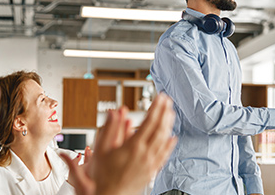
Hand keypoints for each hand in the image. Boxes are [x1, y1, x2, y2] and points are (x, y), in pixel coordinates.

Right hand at [62, 93, 177, 194]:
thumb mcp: (101, 150)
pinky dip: (170, 144)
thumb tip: (115, 113)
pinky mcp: (152, 170)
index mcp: (133, 147)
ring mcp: (150, 163)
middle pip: (160, 128)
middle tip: (167, 101)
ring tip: (171, 113)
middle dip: (164, 112)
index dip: (156, 107)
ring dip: (169, 125)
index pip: (149, 122)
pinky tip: (173, 138)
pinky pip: (165, 155)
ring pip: (164, 140)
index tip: (160, 97)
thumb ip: (109, 129)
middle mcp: (145, 154)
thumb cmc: (103, 177)